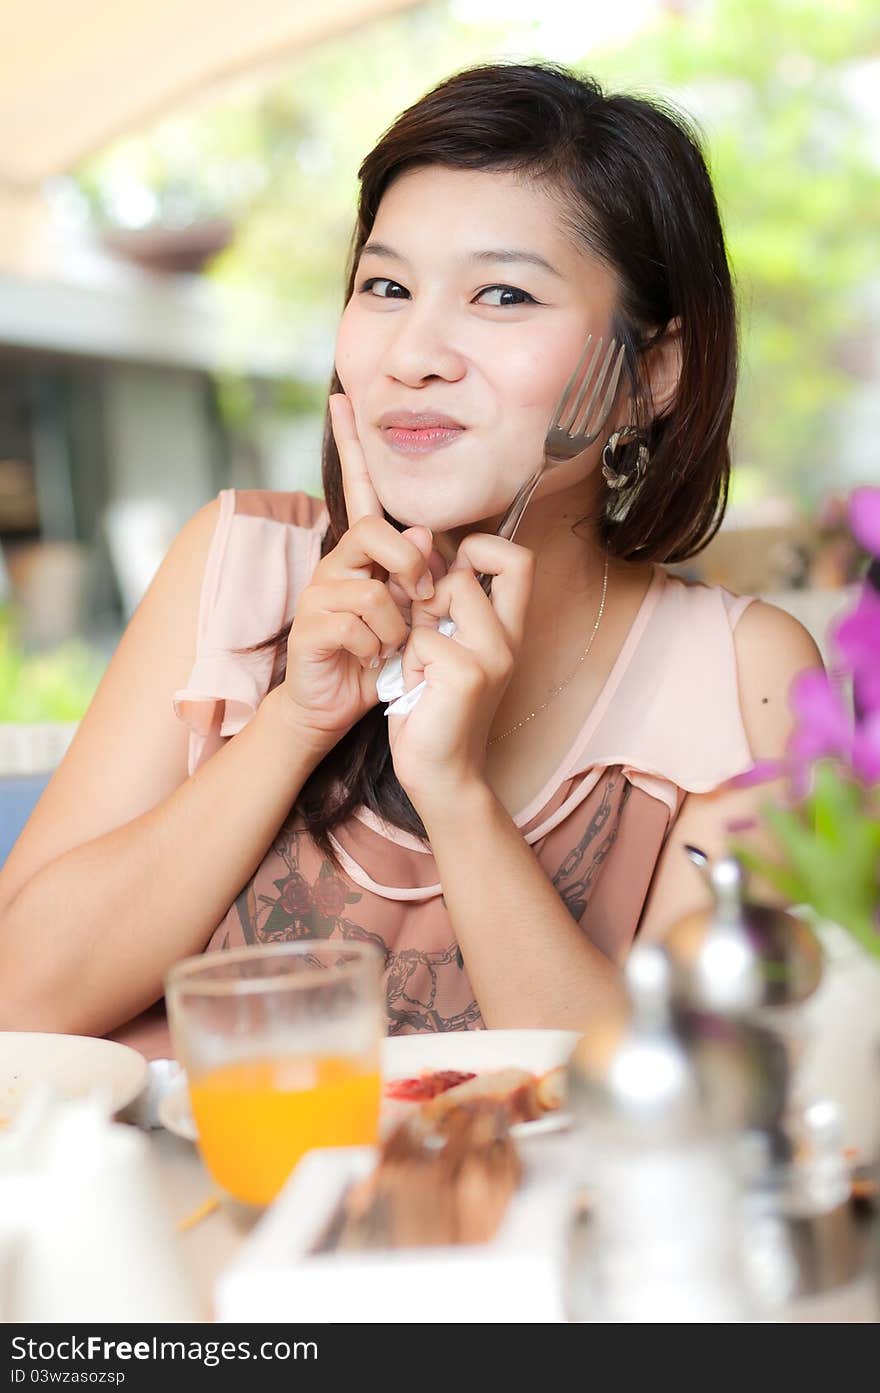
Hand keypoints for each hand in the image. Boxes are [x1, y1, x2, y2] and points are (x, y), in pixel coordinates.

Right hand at [280, 394, 445, 745]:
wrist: (333, 705)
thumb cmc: (375, 655)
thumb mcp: (408, 612)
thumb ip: (415, 573)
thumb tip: (420, 531)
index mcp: (360, 554)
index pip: (357, 490)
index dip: (352, 446)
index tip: (342, 395)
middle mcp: (335, 564)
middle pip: (375, 534)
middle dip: (411, 567)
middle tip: (423, 601)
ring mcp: (319, 594)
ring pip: (372, 589)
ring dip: (396, 625)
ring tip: (391, 646)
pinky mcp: (309, 627)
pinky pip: (357, 624)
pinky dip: (376, 648)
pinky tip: (370, 660)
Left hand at [387, 531, 535, 813]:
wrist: (441, 776)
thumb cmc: (434, 712)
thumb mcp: (444, 650)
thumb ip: (445, 606)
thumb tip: (425, 548)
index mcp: (509, 631)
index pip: (519, 559)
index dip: (481, 548)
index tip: (449, 574)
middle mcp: (509, 640)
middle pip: (467, 572)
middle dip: (429, 594)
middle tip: (421, 634)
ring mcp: (493, 655)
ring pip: (443, 596)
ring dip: (417, 629)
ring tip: (419, 668)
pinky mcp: (467, 674)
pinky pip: (421, 637)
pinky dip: (406, 661)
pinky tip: (415, 691)